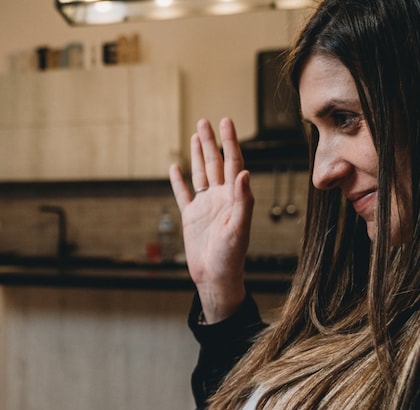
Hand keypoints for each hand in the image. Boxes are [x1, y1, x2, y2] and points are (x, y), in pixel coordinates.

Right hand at [169, 117, 252, 322]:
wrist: (215, 277)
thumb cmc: (231, 257)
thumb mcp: (239, 228)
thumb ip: (242, 200)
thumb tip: (244, 172)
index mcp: (234, 197)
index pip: (233, 163)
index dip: (229, 142)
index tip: (226, 122)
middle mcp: (220, 197)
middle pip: (215, 163)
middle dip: (211, 142)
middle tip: (206, 121)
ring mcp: (205, 206)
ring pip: (201, 173)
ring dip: (198, 154)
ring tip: (195, 135)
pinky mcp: (191, 217)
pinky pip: (184, 194)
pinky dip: (178, 180)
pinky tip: (175, 167)